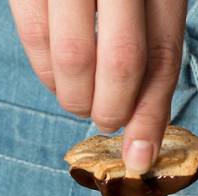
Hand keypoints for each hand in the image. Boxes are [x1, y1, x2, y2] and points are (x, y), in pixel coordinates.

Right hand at [9, 0, 186, 172]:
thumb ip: (149, 45)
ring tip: (79, 100)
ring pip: (74, 58)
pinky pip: (34, 36)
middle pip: (123, 63)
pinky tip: (55, 76)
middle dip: (112, 110)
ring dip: (74, 97)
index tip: (139, 157)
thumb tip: (141, 129)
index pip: (163, 57)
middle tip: (105, 119)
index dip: (151, 115)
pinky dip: (44, 71)